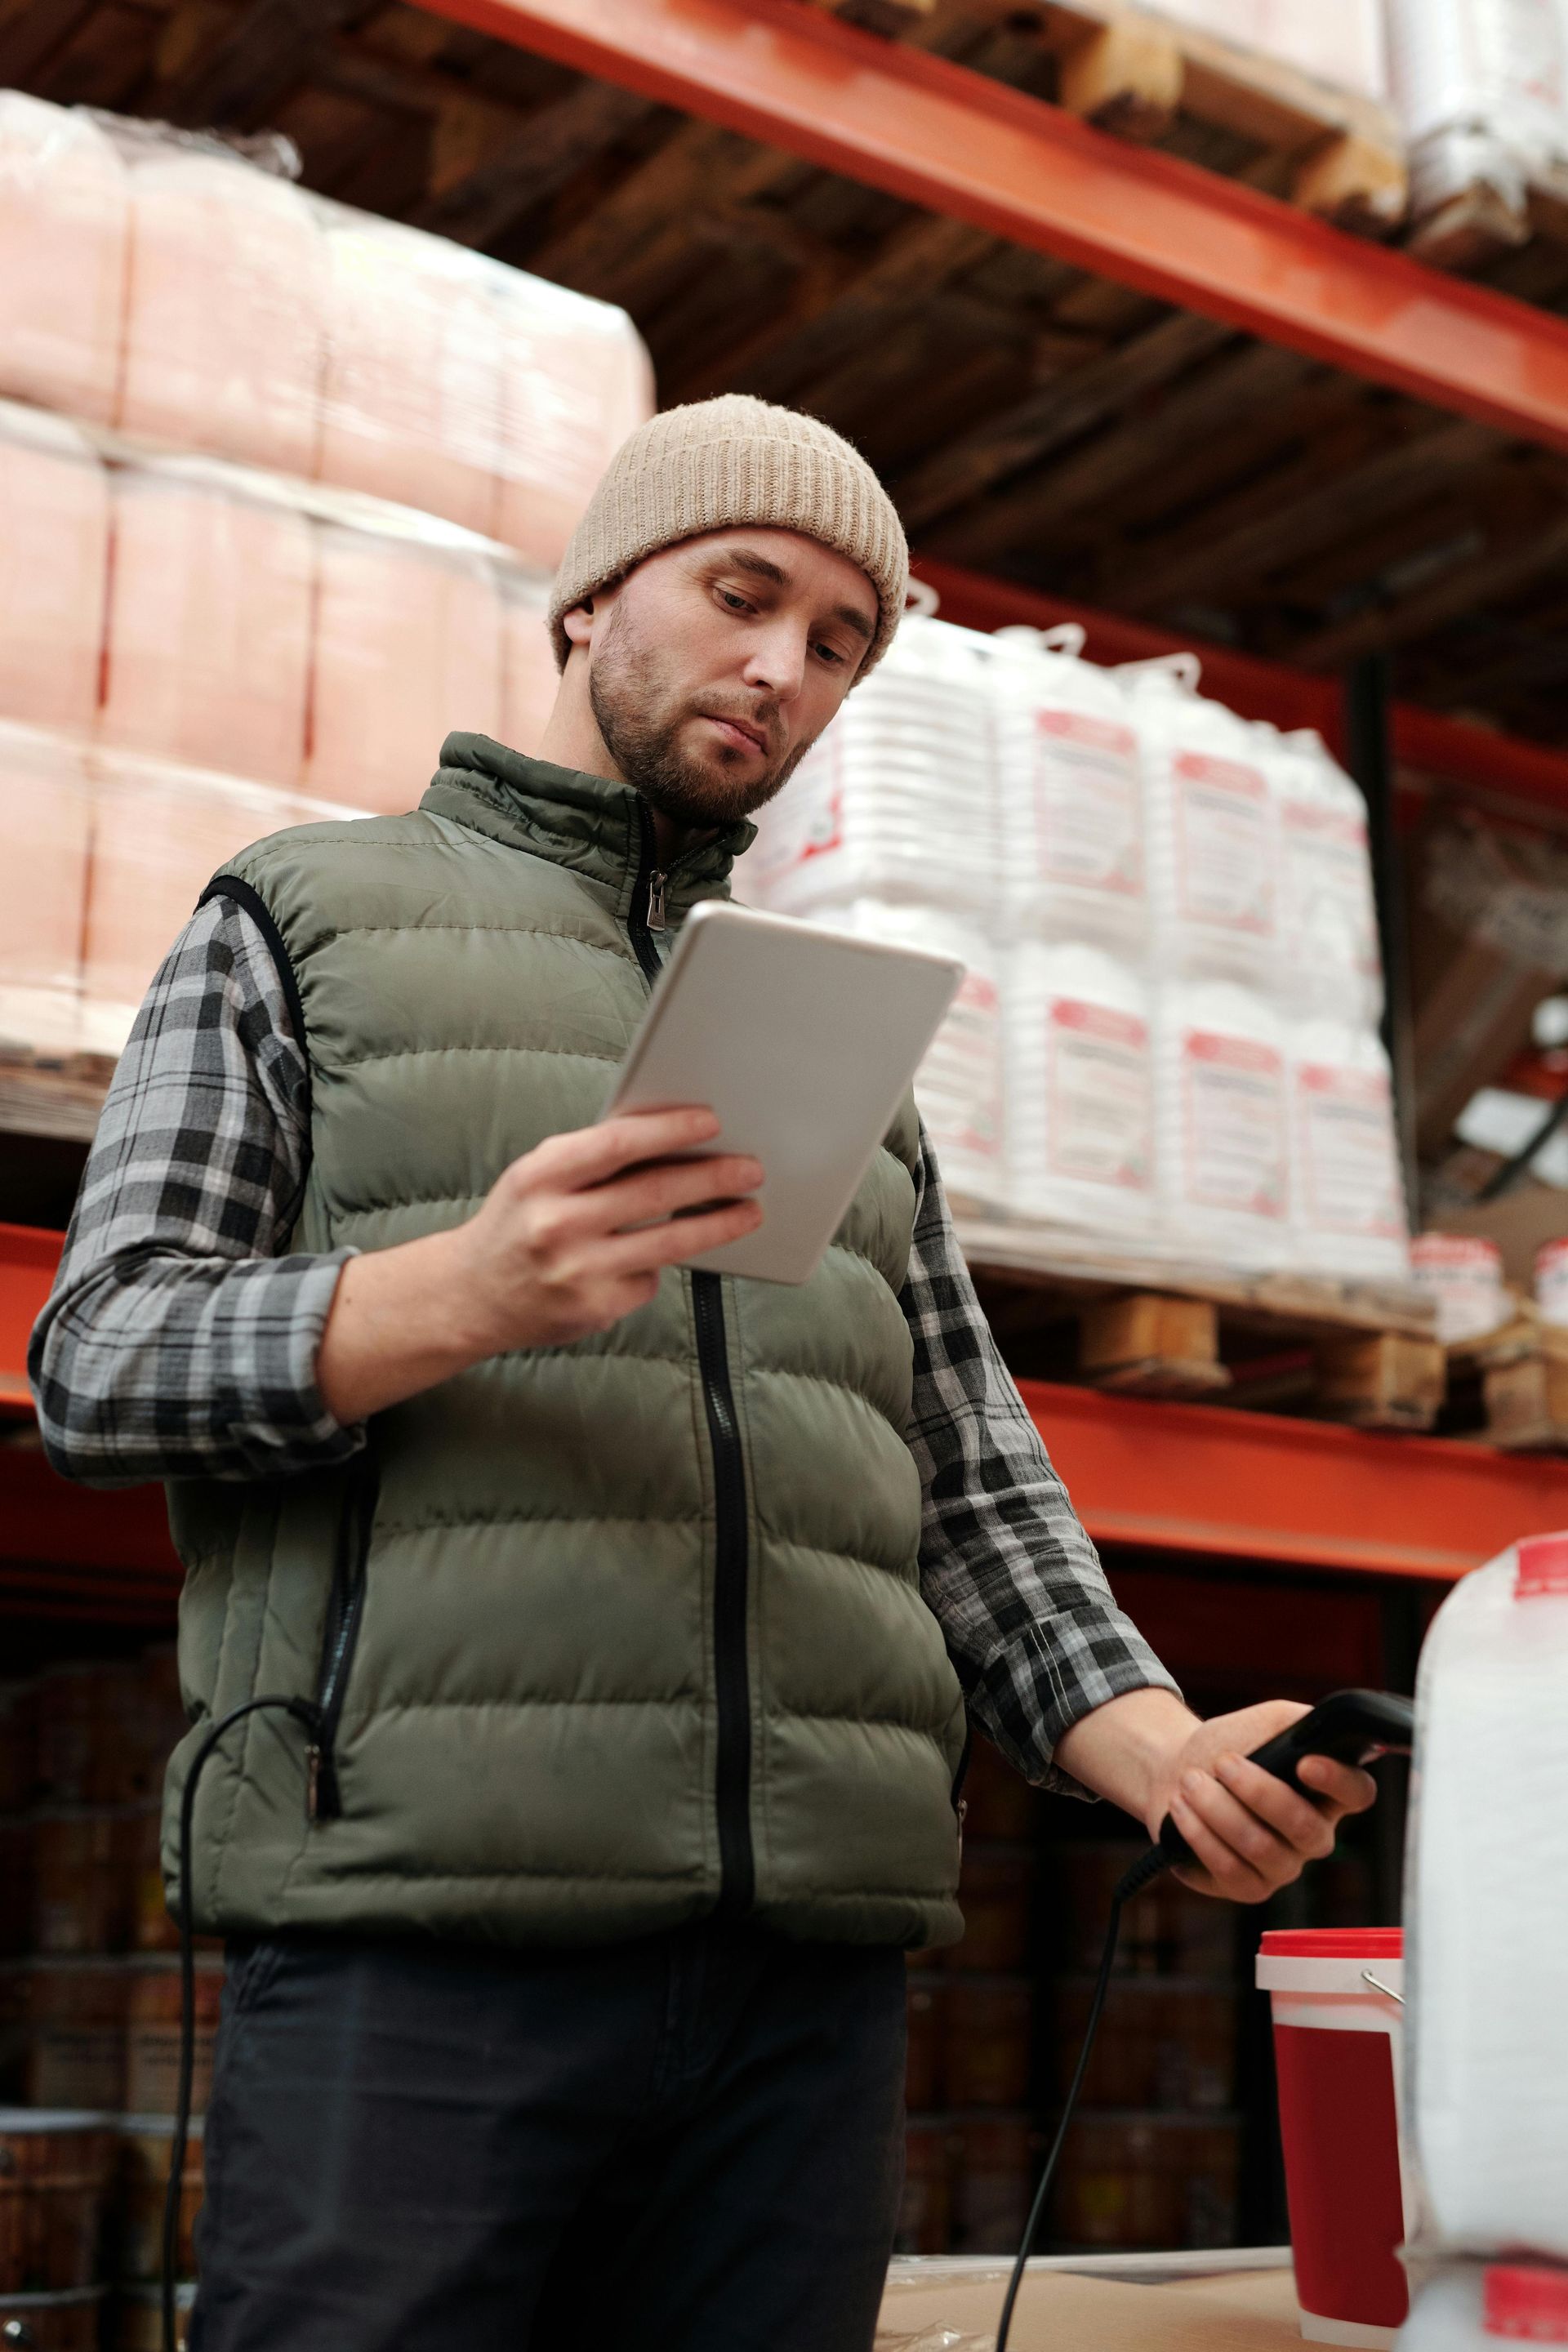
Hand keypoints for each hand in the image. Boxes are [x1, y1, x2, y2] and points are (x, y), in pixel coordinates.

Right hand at [317, 1106, 761, 1423]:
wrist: (470, 1296)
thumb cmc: (518, 1223)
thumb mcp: (538, 1177)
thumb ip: (593, 1159)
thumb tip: (673, 1139)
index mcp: (540, 1176)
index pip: (618, 1143)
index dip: (671, 1130)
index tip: (711, 1121)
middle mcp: (556, 1223)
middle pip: (655, 1193)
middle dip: (714, 1177)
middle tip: (751, 1169)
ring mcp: (577, 1271)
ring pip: (669, 1244)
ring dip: (719, 1225)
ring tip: (749, 1211)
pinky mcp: (594, 1309)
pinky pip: (648, 1279)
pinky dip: (658, 1265)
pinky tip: (656, 1257)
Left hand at [1147, 1700, 1377, 1903]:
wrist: (1178, 1770)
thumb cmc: (1229, 1745)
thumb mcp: (1265, 1722)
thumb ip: (1298, 1721)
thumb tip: (1320, 1726)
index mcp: (1327, 1793)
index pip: (1358, 1793)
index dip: (1338, 1781)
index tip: (1303, 1763)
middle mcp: (1313, 1835)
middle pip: (1303, 1826)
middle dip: (1256, 1790)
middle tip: (1221, 1762)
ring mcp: (1283, 1866)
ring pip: (1260, 1847)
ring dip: (1217, 1809)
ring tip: (1190, 1781)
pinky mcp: (1248, 1886)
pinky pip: (1230, 1870)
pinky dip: (1199, 1835)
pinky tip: (1181, 1810)